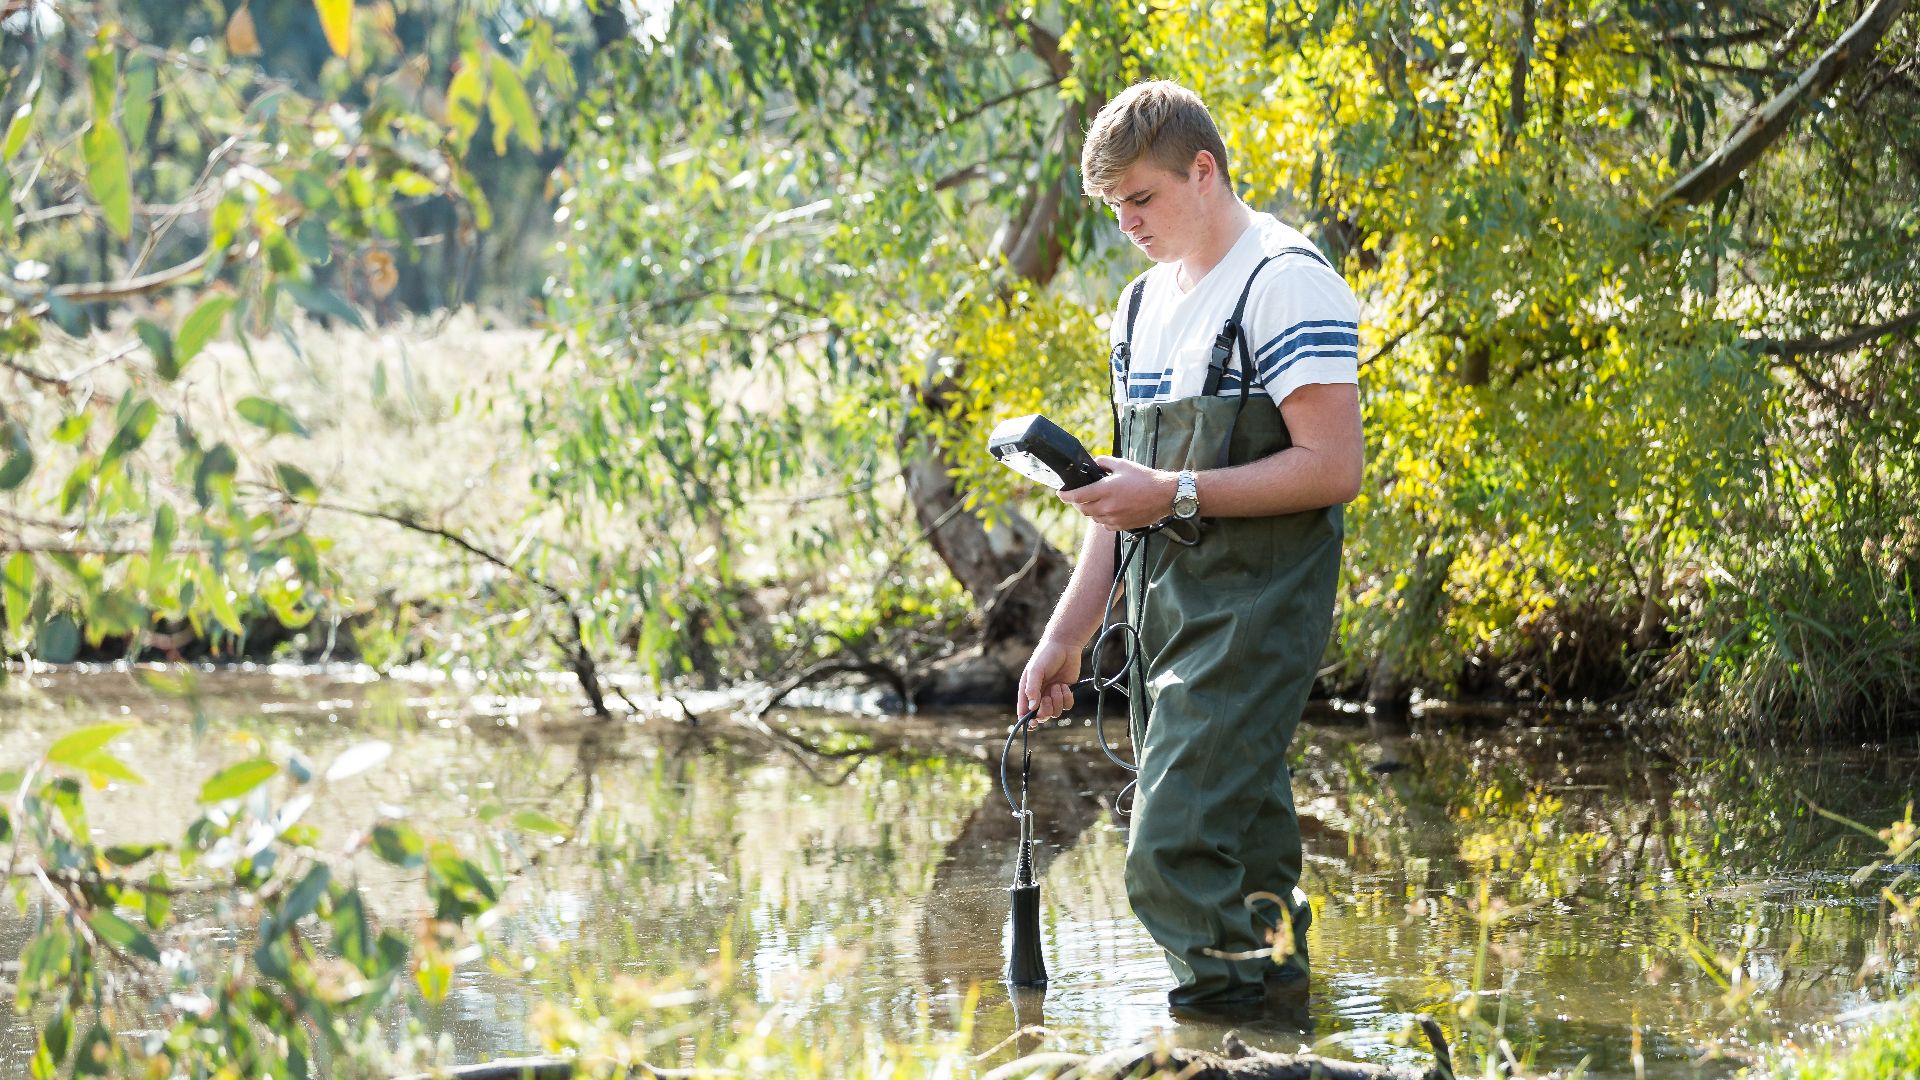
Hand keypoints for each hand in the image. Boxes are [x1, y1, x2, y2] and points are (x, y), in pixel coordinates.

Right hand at [1018, 638, 1079, 723]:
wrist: (1065, 646)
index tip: (1033, 723)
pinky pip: (1067, 706)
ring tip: (1058, 685)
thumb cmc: (1045, 656)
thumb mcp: (1035, 671)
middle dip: (1046, 710)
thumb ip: (1032, 689)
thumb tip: (1032, 708)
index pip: (1024, 712)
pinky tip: (1065, 685)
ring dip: (1057, 701)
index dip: (1027, 722)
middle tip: (1048, 697)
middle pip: (1042, 716)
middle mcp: (1040, 696)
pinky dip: (1067, 698)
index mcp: (1028, 692)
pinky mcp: (1065, 693)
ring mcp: (1053, 695)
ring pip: (1056, 713)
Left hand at [1058, 456, 1176, 530]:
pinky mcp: (1122, 525)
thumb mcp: (1123, 464)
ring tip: (1096, 501)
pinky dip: (1102, 518)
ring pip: (1093, 518)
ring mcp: (1115, 518)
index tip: (1060, 493)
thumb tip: (1094, 463)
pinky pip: (1105, 524)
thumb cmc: (1145, 478)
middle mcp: (1108, 506)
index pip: (1077, 496)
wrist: (1165, 495)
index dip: (1065, 495)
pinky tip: (1109, 510)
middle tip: (1078, 496)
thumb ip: (1104, 462)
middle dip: (1077, 503)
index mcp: (1106, 490)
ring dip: (1091, 510)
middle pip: (1083, 509)